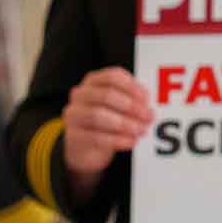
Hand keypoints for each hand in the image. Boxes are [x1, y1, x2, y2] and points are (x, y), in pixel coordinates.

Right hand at [62, 67, 153, 197]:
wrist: (85, 146)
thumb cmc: (106, 121)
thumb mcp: (118, 107)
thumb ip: (132, 101)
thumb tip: (147, 106)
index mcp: (93, 81)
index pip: (112, 76)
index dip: (132, 87)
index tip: (146, 99)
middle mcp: (80, 94)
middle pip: (106, 95)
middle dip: (131, 107)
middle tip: (148, 117)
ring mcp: (74, 115)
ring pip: (98, 116)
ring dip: (124, 124)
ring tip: (140, 131)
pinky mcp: (73, 136)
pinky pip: (95, 137)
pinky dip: (117, 140)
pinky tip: (130, 142)